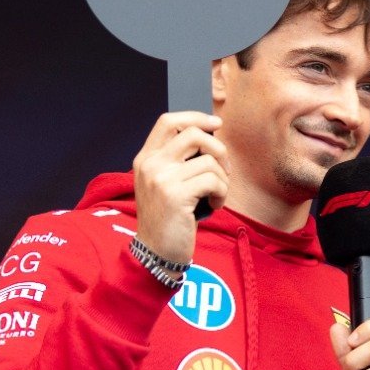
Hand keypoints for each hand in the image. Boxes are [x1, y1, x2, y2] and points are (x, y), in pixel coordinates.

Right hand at [131, 111, 228, 264]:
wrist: (156, 251)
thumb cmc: (169, 218)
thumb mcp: (165, 184)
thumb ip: (178, 161)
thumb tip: (210, 135)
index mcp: (146, 158)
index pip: (169, 121)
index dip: (196, 117)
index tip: (216, 123)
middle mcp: (150, 164)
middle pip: (194, 134)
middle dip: (219, 150)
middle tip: (224, 171)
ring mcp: (161, 178)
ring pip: (209, 161)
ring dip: (222, 179)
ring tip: (217, 194)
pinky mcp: (175, 194)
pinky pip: (213, 181)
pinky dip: (221, 193)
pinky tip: (215, 205)